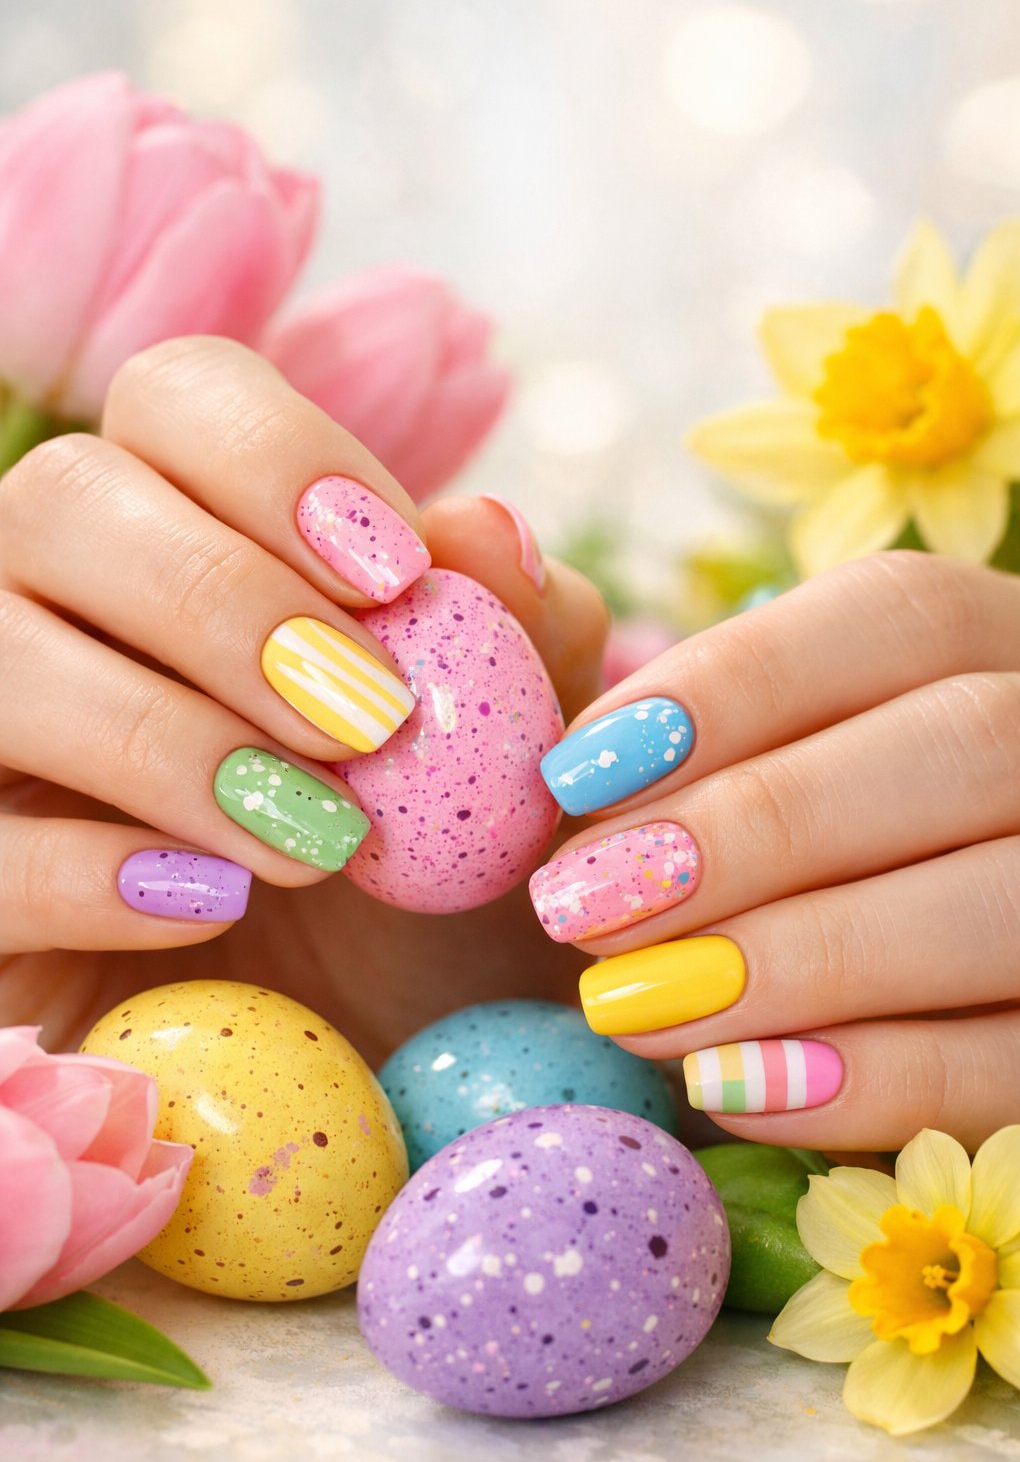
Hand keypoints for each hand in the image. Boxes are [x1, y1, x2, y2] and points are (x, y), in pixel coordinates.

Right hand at [0, 337, 606, 1061]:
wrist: (364, 1064)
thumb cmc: (433, 890)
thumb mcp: (511, 767)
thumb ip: (519, 642)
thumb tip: (489, 529)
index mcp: (191, 533)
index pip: (181, 397)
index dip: (280, 459)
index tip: (396, 576)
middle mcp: (57, 604)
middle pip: (65, 495)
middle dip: (226, 601)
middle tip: (367, 719)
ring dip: (169, 734)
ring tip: (320, 838)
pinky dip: (85, 870)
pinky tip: (208, 906)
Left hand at [530, 551, 1019, 1151]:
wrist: (839, 1006)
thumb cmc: (724, 855)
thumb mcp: (680, 742)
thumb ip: (586, 649)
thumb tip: (489, 546)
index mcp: (988, 642)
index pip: (893, 615)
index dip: (729, 687)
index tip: (571, 774)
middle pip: (962, 745)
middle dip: (757, 829)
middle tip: (579, 906)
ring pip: (1006, 903)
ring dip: (803, 959)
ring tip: (629, 1005)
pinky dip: (874, 1083)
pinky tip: (726, 1088)